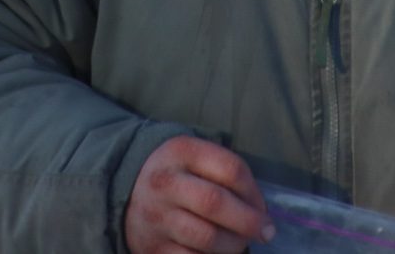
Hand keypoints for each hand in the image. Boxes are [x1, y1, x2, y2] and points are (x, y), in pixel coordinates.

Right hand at [125, 135, 274, 253]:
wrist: (129, 191)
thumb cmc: (178, 174)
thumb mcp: (196, 158)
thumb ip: (227, 174)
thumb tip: (259, 211)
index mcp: (181, 152)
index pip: (230, 169)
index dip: (254, 192)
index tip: (263, 207)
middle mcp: (165, 183)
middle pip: (215, 202)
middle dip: (249, 221)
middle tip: (266, 232)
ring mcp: (156, 217)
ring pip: (206, 237)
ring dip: (234, 245)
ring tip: (240, 243)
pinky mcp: (152, 248)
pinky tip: (217, 253)